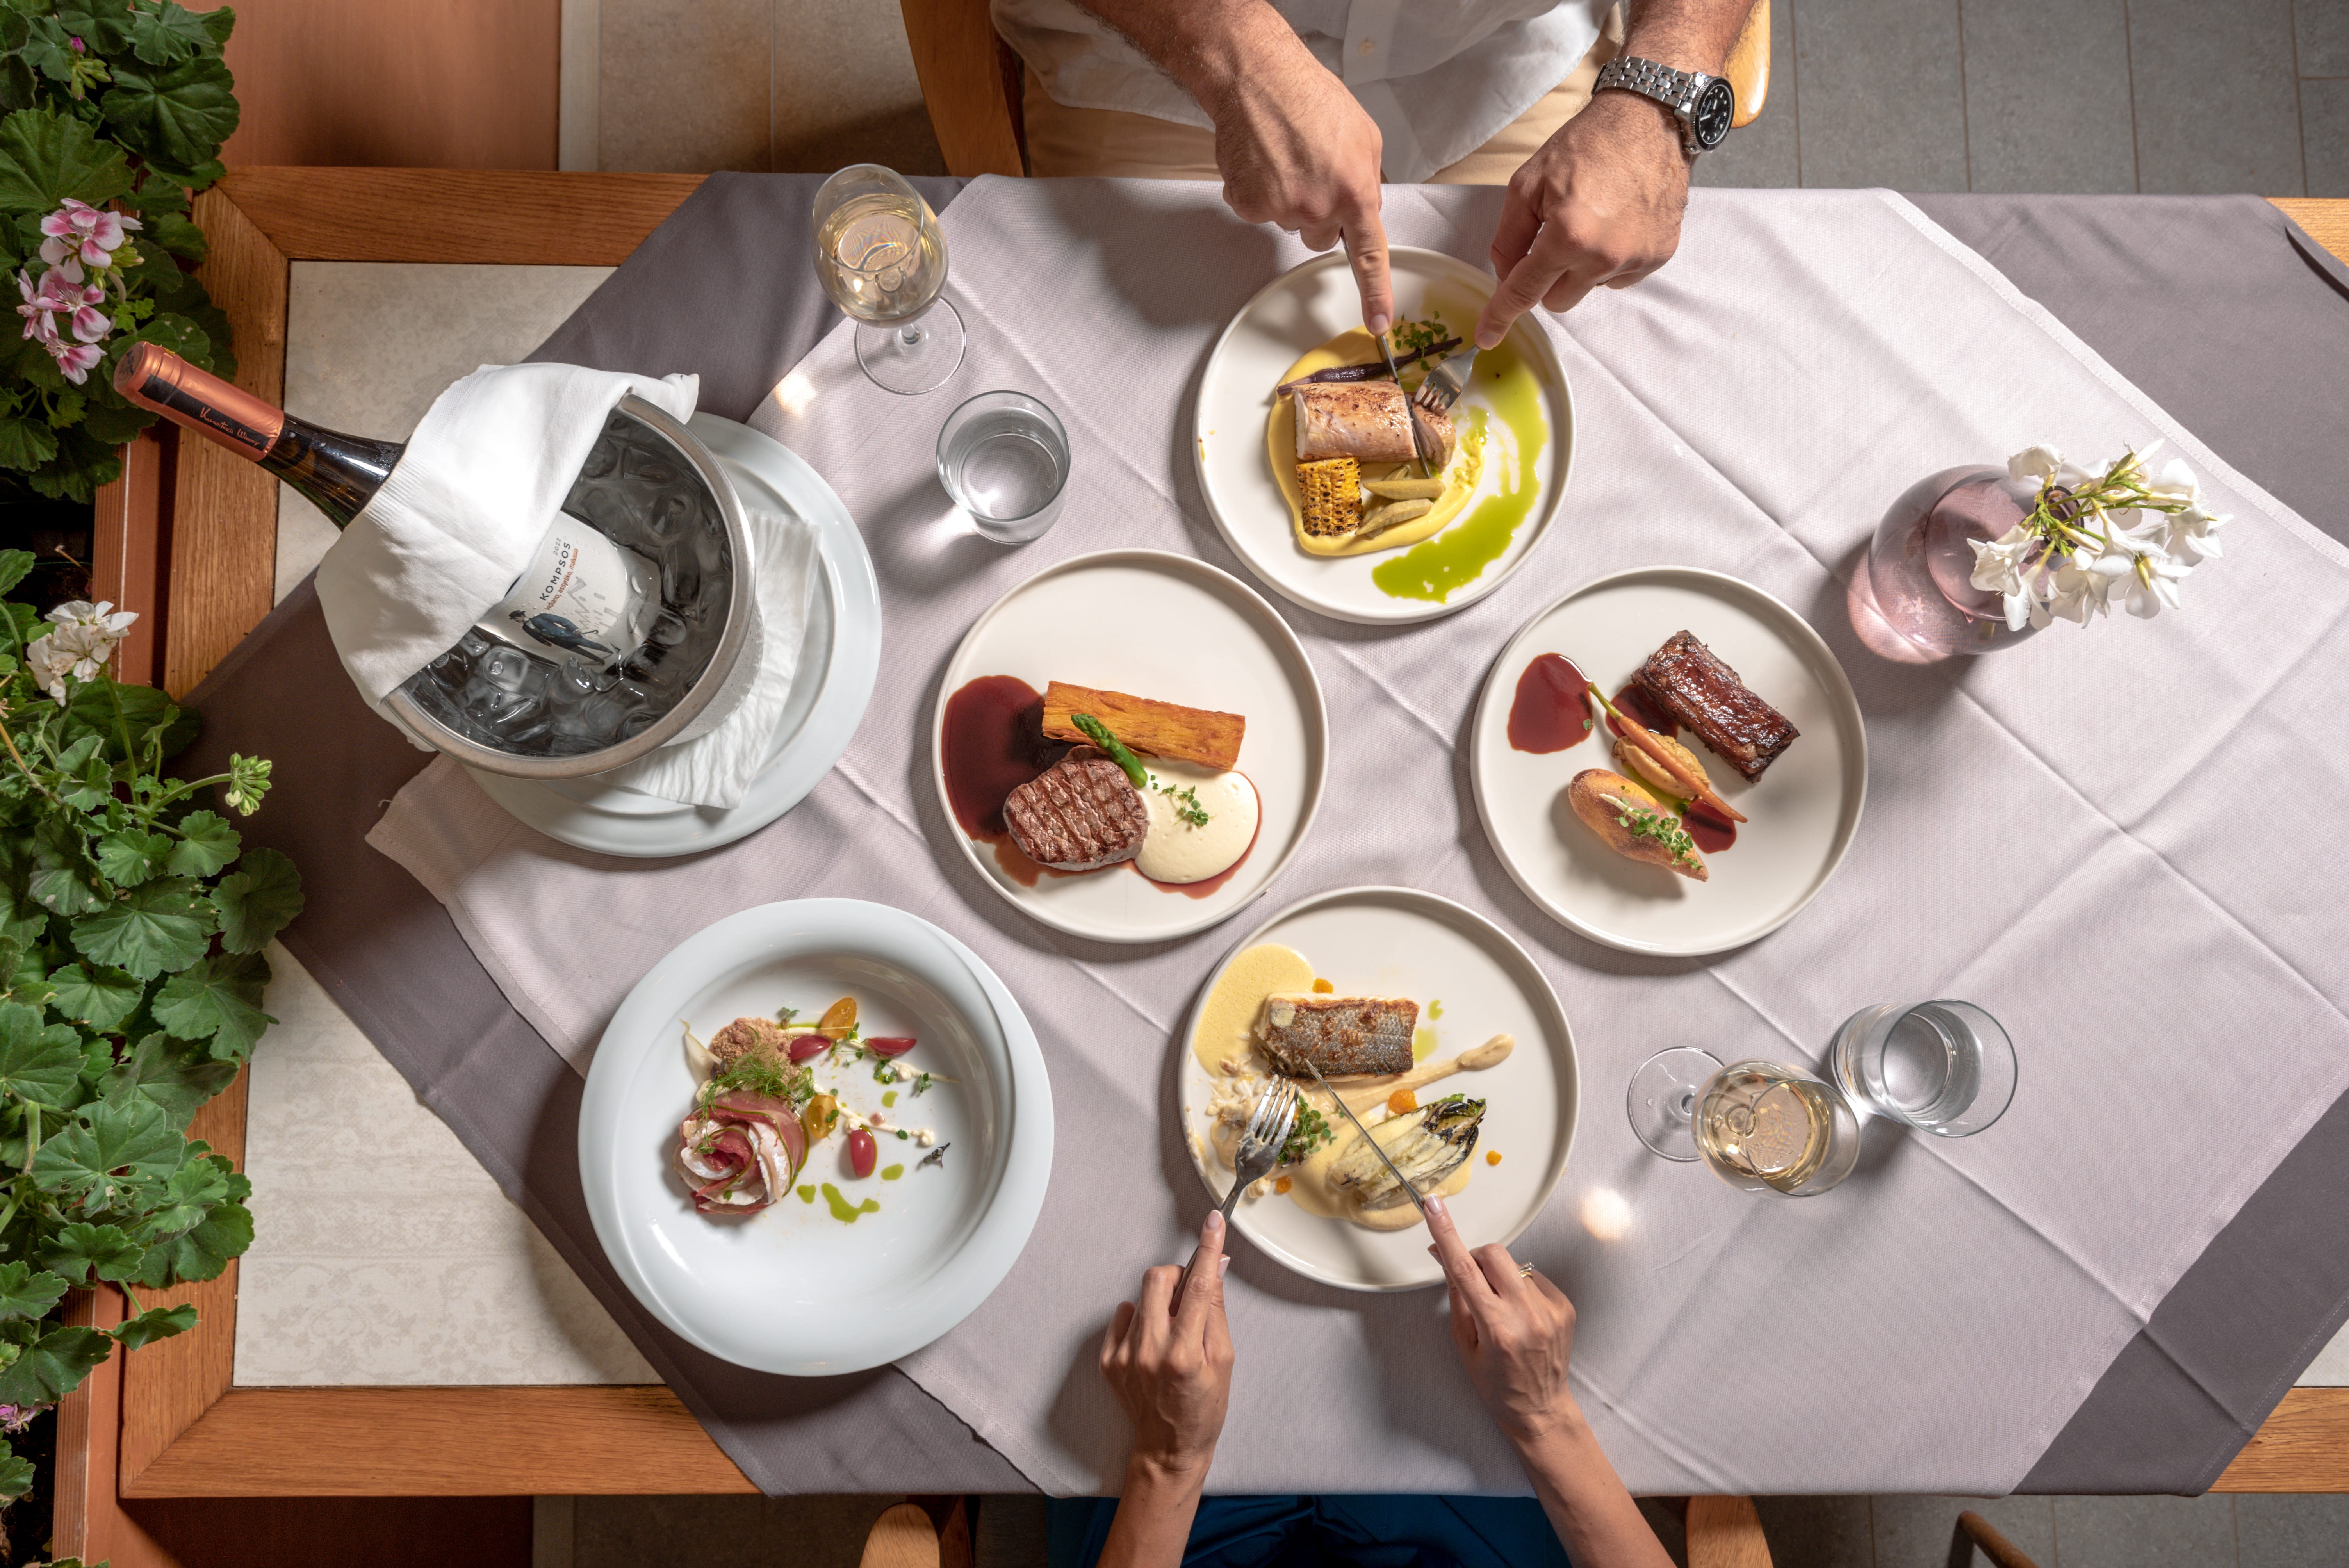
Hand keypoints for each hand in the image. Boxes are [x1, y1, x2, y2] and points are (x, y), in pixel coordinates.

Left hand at [1100, 1209, 1235, 1476]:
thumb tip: (1215, 1268)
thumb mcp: (1224, 1360)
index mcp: (1185, 1353)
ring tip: (1173, 1331)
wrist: (1169, 1447)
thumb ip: (1215, 1311)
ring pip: (1141, 1296)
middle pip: (1159, 1278)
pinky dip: (1140, 1319)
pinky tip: (1152, 1342)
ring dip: (1161, 1302)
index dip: (1208, 1249)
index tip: (1213, 1223)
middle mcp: (1150, 1351)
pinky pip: (1123, 1316)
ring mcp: (1124, 1356)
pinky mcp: (1108, 1360)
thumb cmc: (1203, 1408)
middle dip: (1178, 1277)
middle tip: (1189, 1297)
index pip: (1198, 1286)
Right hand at [1194, 14, 1393, 333]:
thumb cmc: (1310, 98)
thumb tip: (1364, 203)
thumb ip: (1368, 179)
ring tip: (1287, 155)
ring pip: (1289, 221)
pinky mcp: (1248, 204)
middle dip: (1319, 211)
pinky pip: (1258, 210)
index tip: (1378, 323)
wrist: (1257, 78)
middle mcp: (1317, 208)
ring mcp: (1279, 209)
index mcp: (1354, 192)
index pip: (1370, 256)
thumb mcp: (1364, 137)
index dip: (1375, 293)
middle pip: (1320, 235)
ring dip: (1289, 195)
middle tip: (1312, 170)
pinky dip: (1259, 188)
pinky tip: (1263, 159)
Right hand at [1425, 1194, 1577, 1443]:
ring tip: (1502, 1309)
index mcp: (1496, 1327)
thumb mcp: (1464, 1345)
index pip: (1464, 1269)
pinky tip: (1521, 1314)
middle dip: (1477, 1259)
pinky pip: (1533, 1277)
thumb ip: (1457, 1297)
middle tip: (1474, 1284)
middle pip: (1493, 1254)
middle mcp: (1527, 1315)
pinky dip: (1521, 1288)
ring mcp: (1550, 1309)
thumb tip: (1445, 1256)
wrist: (1540, 1408)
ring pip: (1514, 1264)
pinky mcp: (1564, 1306)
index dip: (1445, 1233)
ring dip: (1500, 1276)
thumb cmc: (1496, 1384)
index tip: (1433, 1204)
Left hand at [1474, 90, 1691, 347]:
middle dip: (1546, 279)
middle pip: (1557, 300)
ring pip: (1588, 289)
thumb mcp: (1528, 183)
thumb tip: (1504, 276)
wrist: (1649, 119)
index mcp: (1568, 236)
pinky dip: (1610, 260)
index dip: (1501, 315)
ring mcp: (1636, 258)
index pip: (1525, 291)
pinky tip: (1615, 224)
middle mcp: (1605, 256)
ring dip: (1580, 267)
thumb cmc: (1587, 144)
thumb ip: (1509, 236)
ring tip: (1591, 220)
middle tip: (1552, 238)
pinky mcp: (1659, 254)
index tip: (1488, 336)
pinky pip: (1620, 278)